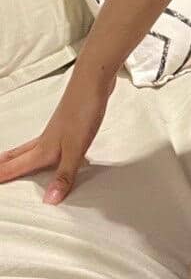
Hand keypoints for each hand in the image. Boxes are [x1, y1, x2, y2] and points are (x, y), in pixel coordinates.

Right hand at [0, 64, 117, 204]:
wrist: (94, 78)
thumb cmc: (83, 110)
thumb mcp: (76, 147)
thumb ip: (64, 174)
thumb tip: (50, 200)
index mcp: (44, 148)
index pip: (18, 166)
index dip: (3, 175)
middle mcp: (47, 138)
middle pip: (21, 154)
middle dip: (7, 164)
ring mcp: (59, 128)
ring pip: (36, 146)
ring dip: (25, 156)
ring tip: (18, 161)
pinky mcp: (71, 121)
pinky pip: (54, 140)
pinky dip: (49, 149)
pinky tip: (61, 150)